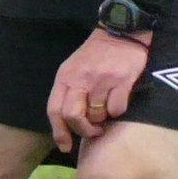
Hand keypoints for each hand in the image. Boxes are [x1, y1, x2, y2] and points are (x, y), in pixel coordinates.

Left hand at [46, 27, 151, 153]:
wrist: (121, 32)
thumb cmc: (95, 56)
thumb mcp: (73, 69)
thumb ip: (68, 93)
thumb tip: (67, 126)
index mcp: (65, 77)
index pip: (54, 109)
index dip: (58, 132)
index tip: (65, 146)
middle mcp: (80, 79)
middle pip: (73, 116)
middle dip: (83, 130)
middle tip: (93, 131)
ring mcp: (101, 80)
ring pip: (97, 115)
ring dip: (102, 120)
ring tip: (106, 110)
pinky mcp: (122, 81)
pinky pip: (117, 110)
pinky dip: (118, 112)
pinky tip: (119, 101)